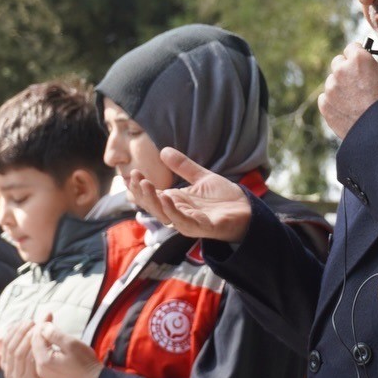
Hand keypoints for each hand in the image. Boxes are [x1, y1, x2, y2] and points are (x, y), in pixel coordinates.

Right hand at [0, 320, 64, 377]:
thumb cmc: (43, 359)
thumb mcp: (29, 345)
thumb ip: (17, 336)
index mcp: (5, 362)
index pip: (5, 342)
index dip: (15, 329)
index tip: (27, 320)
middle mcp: (8, 371)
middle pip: (10, 347)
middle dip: (22, 332)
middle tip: (33, 322)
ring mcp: (16, 377)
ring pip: (18, 353)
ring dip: (28, 339)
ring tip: (38, 328)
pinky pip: (28, 361)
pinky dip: (34, 349)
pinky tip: (42, 340)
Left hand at [30, 320, 103, 377]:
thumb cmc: (85, 362)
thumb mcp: (71, 344)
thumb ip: (55, 334)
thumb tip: (43, 326)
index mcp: (44, 360)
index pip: (36, 337)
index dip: (41, 325)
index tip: (49, 315)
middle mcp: (39, 368)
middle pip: (34, 344)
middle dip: (40, 330)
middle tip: (48, 317)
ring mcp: (42, 372)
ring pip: (37, 349)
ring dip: (42, 337)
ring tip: (49, 326)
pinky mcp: (47, 374)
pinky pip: (41, 356)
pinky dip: (44, 346)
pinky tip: (51, 340)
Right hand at [128, 148, 251, 242]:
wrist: (247, 209)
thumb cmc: (224, 198)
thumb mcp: (202, 177)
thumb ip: (183, 167)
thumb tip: (163, 151)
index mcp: (176, 202)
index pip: (151, 196)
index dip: (139, 186)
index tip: (131, 172)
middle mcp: (179, 213)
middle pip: (153, 206)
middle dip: (141, 192)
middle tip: (134, 177)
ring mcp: (189, 222)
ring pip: (165, 215)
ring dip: (153, 201)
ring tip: (146, 184)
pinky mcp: (203, 227)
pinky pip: (184, 222)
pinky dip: (173, 212)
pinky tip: (167, 198)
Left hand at [317, 42, 377, 137]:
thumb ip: (372, 67)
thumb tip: (365, 65)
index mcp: (358, 59)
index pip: (352, 48)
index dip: (357, 55)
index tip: (359, 60)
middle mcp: (341, 70)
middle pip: (338, 62)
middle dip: (345, 69)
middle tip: (355, 81)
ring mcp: (330, 88)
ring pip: (332, 82)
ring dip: (340, 87)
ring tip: (355, 102)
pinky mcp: (325, 105)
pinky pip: (326, 98)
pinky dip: (334, 102)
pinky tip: (347, 110)